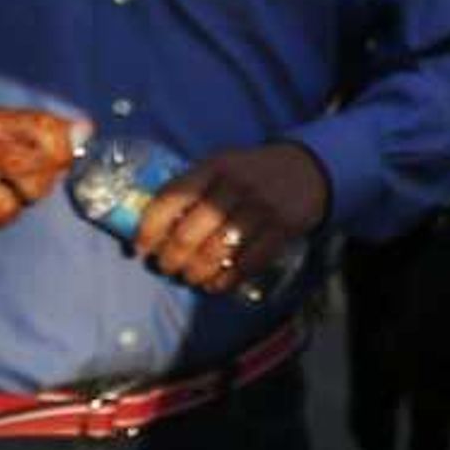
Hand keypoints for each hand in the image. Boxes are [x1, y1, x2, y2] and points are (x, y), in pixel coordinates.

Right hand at [0, 109, 80, 244]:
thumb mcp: (6, 131)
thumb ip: (49, 133)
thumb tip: (85, 131)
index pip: (51, 134)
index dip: (61, 156)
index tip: (52, 164)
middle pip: (34, 180)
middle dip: (34, 192)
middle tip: (15, 187)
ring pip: (6, 211)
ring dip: (2, 214)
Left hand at [134, 143, 331, 298]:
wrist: (309, 168)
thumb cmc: (252, 172)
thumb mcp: (222, 167)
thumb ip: (194, 189)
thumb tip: (154, 229)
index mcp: (214, 166)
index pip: (170, 198)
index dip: (149, 228)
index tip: (139, 248)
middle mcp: (236, 185)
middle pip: (189, 233)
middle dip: (171, 258)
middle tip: (166, 267)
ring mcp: (261, 207)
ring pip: (216, 252)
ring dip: (196, 273)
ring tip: (190, 277)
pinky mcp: (283, 227)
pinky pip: (248, 262)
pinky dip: (227, 279)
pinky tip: (217, 283)